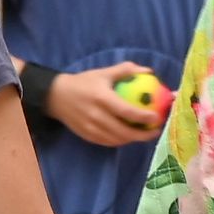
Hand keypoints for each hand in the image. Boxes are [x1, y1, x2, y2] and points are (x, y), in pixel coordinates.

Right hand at [47, 67, 164, 146]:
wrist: (56, 96)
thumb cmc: (83, 82)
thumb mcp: (103, 73)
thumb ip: (125, 70)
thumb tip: (148, 71)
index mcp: (102, 98)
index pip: (126, 111)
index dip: (143, 117)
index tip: (156, 117)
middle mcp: (96, 115)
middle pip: (124, 131)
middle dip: (143, 135)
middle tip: (155, 131)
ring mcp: (90, 128)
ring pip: (117, 140)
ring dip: (133, 139)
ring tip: (145, 134)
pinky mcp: (87, 136)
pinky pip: (108, 142)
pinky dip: (120, 141)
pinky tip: (129, 136)